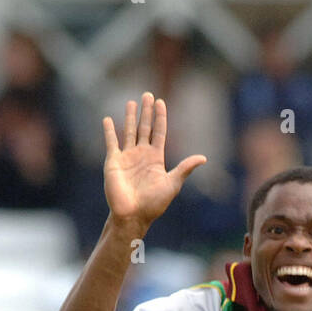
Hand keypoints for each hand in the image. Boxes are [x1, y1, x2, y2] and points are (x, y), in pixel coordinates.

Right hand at [102, 92, 206, 232]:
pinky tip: (108, 119)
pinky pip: (111, 142)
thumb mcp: (172, 184)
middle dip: (146, 112)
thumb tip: (203, 158)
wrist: (133, 215)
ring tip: (131, 102)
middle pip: (144, 128)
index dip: (160, 117)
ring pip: (129, 131)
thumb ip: (185, 168)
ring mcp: (127, 157)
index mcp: (155, 159)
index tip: (161, 102)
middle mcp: (141, 155)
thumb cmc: (154, 204)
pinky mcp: (113, 162)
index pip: (159, 132)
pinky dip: (109, 131)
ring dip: (130, 117)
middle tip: (147, 94)